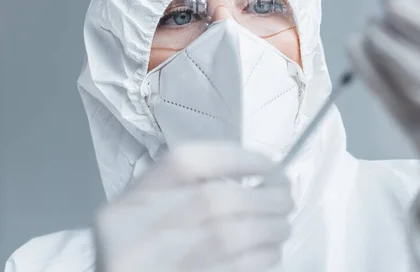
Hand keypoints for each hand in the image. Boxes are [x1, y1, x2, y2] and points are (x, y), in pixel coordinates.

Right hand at [93, 141, 292, 271]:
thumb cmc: (137, 248)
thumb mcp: (144, 213)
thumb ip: (184, 192)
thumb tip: (257, 179)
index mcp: (132, 202)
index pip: (187, 163)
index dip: (236, 158)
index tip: (269, 164)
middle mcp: (139, 231)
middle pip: (215, 200)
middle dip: (265, 198)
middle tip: (287, 198)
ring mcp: (158, 265)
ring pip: (231, 239)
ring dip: (270, 230)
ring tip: (282, 226)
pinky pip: (235, 271)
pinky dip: (262, 259)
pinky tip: (270, 252)